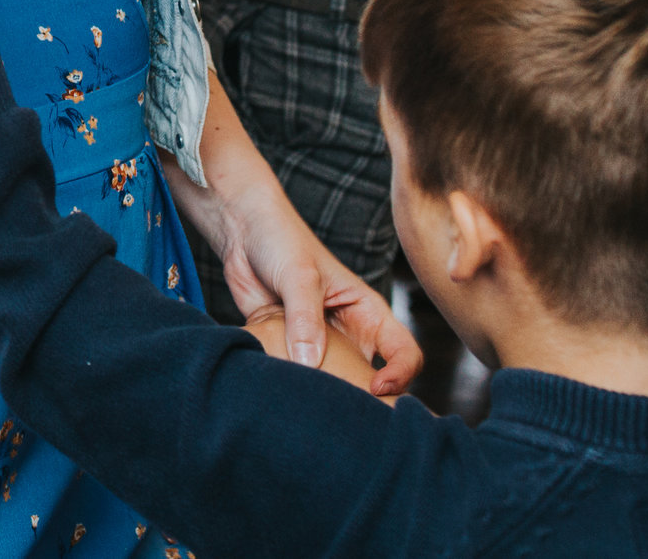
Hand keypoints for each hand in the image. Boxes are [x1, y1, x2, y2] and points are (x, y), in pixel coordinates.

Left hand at [214, 180, 421, 396]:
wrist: (242, 231)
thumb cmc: (282, 240)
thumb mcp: (299, 276)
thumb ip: (304, 318)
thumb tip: (310, 363)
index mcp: (368, 312)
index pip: (405, 352)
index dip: (400, 375)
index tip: (376, 388)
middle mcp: (350, 332)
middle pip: (372, 377)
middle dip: (366, 399)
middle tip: (348, 417)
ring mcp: (320, 342)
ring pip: (335, 381)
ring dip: (327, 395)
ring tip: (313, 411)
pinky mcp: (289, 346)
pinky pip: (299, 375)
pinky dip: (294, 386)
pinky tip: (282, 393)